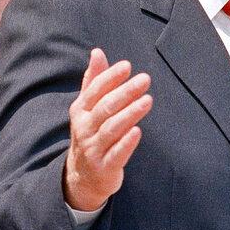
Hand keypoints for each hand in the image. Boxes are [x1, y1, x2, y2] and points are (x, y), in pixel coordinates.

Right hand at [63, 48, 152, 210]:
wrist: (82, 177)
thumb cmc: (90, 134)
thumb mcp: (87, 108)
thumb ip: (93, 80)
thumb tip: (97, 52)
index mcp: (81, 110)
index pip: (95, 90)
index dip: (110, 77)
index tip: (127, 66)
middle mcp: (85, 128)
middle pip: (105, 107)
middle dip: (125, 92)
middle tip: (145, 79)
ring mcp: (93, 148)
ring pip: (111, 128)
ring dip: (129, 114)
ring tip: (148, 100)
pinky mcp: (105, 167)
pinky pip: (116, 154)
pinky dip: (127, 143)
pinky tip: (138, 131)